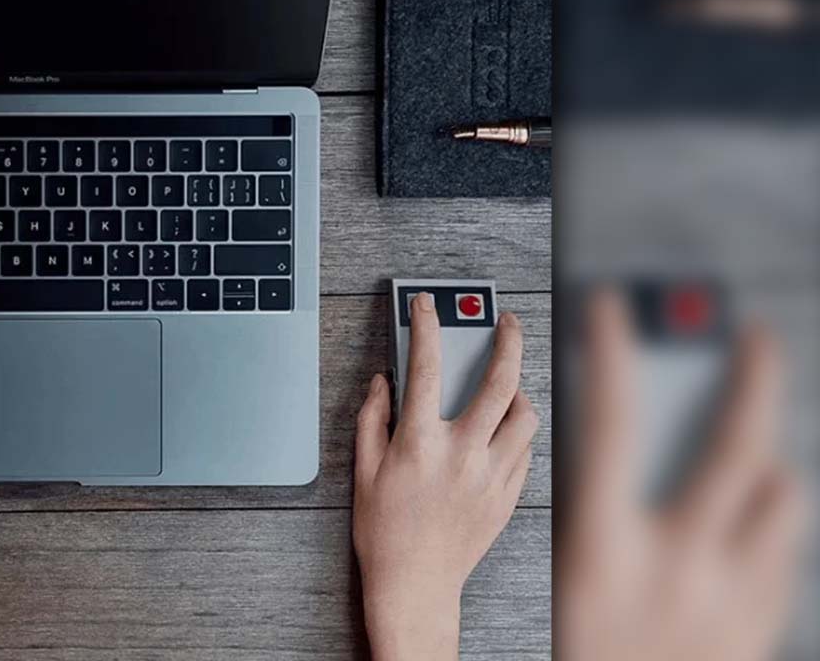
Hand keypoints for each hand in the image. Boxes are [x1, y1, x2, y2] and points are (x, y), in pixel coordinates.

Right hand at [353, 292, 537, 660]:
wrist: (415, 587)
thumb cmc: (384, 534)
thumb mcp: (365, 470)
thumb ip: (372, 418)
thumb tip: (382, 382)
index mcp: (421, 443)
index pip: (427, 367)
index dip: (426, 326)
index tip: (426, 305)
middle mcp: (463, 454)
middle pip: (499, 381)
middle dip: (506, 340)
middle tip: (506, 321)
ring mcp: (493, 476)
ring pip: (526, 417)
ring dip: (520, 391)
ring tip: (509, 383)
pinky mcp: (509, 497)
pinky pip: (528, 451)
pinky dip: (520, 432)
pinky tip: (507, 429)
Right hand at [557, 291, 808, 660]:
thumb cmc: (569, 653)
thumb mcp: (553, 576)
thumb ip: (567, 505)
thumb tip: (575, 440)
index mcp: (601, 547)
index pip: (608, 421)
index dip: (610, 351)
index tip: (616, 308)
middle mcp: (675, 563)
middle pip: (734, 444)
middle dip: (751, 378)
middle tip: (755, 341)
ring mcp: (727, 596)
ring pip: (780, 497)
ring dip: (767, 465)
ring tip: (754, 453)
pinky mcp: (757, 625)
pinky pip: (786, 553)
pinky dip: (771, 525)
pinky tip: (751, 523)